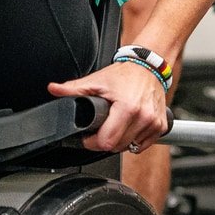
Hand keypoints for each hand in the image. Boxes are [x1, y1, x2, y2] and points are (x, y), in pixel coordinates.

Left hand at [50, 60, 169, 155]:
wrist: (149, 66)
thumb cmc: (125, 74)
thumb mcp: (96, 80)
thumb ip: (73, 88)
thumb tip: (54, 89)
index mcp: (127, 108)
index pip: (107, 141)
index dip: (93, 142)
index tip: (89, 136)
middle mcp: (143, 117)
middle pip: (117, 147)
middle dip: (105, 141)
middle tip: (101, 129)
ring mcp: (154, 123)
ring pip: (130, 147)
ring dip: (120, 141)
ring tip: (116, 125)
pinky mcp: (161, 126)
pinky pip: (143, 145)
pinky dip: (134, 140)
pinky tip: (129, 127)